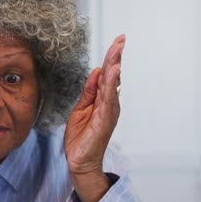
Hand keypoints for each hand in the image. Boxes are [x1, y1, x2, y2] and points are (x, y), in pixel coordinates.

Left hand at [63, 35, 124, 201]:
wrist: (80, 161)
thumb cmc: (82, 138)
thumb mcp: (81, 108)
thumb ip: (89, 91)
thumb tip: (96, 71)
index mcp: (103, 101)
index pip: (108, 76)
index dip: (111, 59)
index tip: (117, 42)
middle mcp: (110, 104)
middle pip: (113, 76)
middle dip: (116, 57)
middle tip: (121, 39)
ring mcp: (108, 112)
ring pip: (112, 84)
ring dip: (115, 66)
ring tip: (117, 50)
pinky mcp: (104, 119)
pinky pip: (108, 99)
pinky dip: (111, 84)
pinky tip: (113, 72)